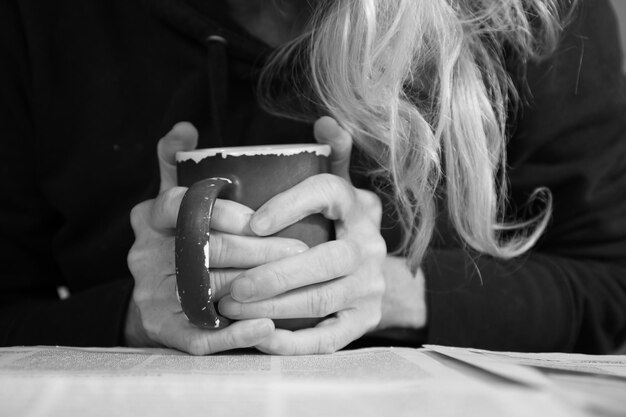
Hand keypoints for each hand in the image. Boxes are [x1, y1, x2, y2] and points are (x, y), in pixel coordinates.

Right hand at [126, 122, 304, 353]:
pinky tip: (267, 328)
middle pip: (202, 249)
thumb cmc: (179, 237)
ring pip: (206, 290)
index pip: (177, 204)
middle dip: (255, 249)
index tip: (258, 217)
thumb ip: (178, 162)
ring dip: (254, 287)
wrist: (158, 296)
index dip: (220, 210)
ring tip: (294, 282)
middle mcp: (145, 256)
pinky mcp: (164, 331)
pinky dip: (236, 333)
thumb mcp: (174, 196)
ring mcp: (151, 295)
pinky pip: (200, 336)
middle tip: (299, 249)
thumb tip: (184, 127)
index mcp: (149, 218)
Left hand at [218, 117, 387, 354]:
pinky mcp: (364, 321)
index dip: (291, 205)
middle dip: (273, 274)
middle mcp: (369, 246)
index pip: (329, 193)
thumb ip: (329, 154)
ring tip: (230, 306)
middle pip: (324, 260)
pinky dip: (291, 342)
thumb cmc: (334, 224)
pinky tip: (257, 337)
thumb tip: (327, 121)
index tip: (251, 222)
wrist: (370, 271)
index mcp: (357, 206)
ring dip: (272, 306)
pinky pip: (327, 338)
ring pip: (320, 301)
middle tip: (229, 283)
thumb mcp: (336, 187)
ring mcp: (370, 287)